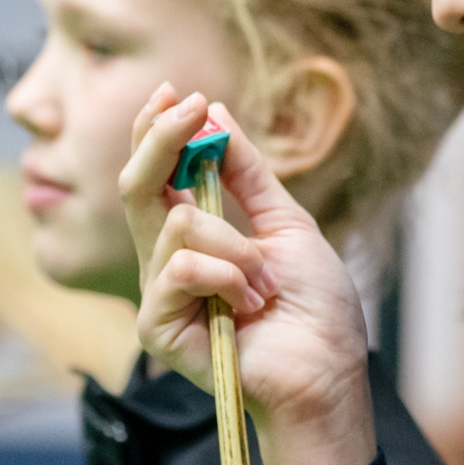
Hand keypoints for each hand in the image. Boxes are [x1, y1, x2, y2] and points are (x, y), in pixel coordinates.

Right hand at [121, 87, 374, 464]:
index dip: (155, 132)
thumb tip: (216, 113)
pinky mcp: (158, 327)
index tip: (175, 92)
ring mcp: (160, 294)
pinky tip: (247, 305)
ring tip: (265, 281)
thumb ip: (248, 174)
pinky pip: (180, 268)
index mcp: (195, 236)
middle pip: (136, 187)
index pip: (156, 176)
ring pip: (175, 226)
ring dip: (234, 245)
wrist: (326, 372)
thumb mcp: (287, 224)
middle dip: (160, 140)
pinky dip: (225, 277)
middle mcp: (168, 261)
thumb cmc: (315, 309)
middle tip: (188, 107)